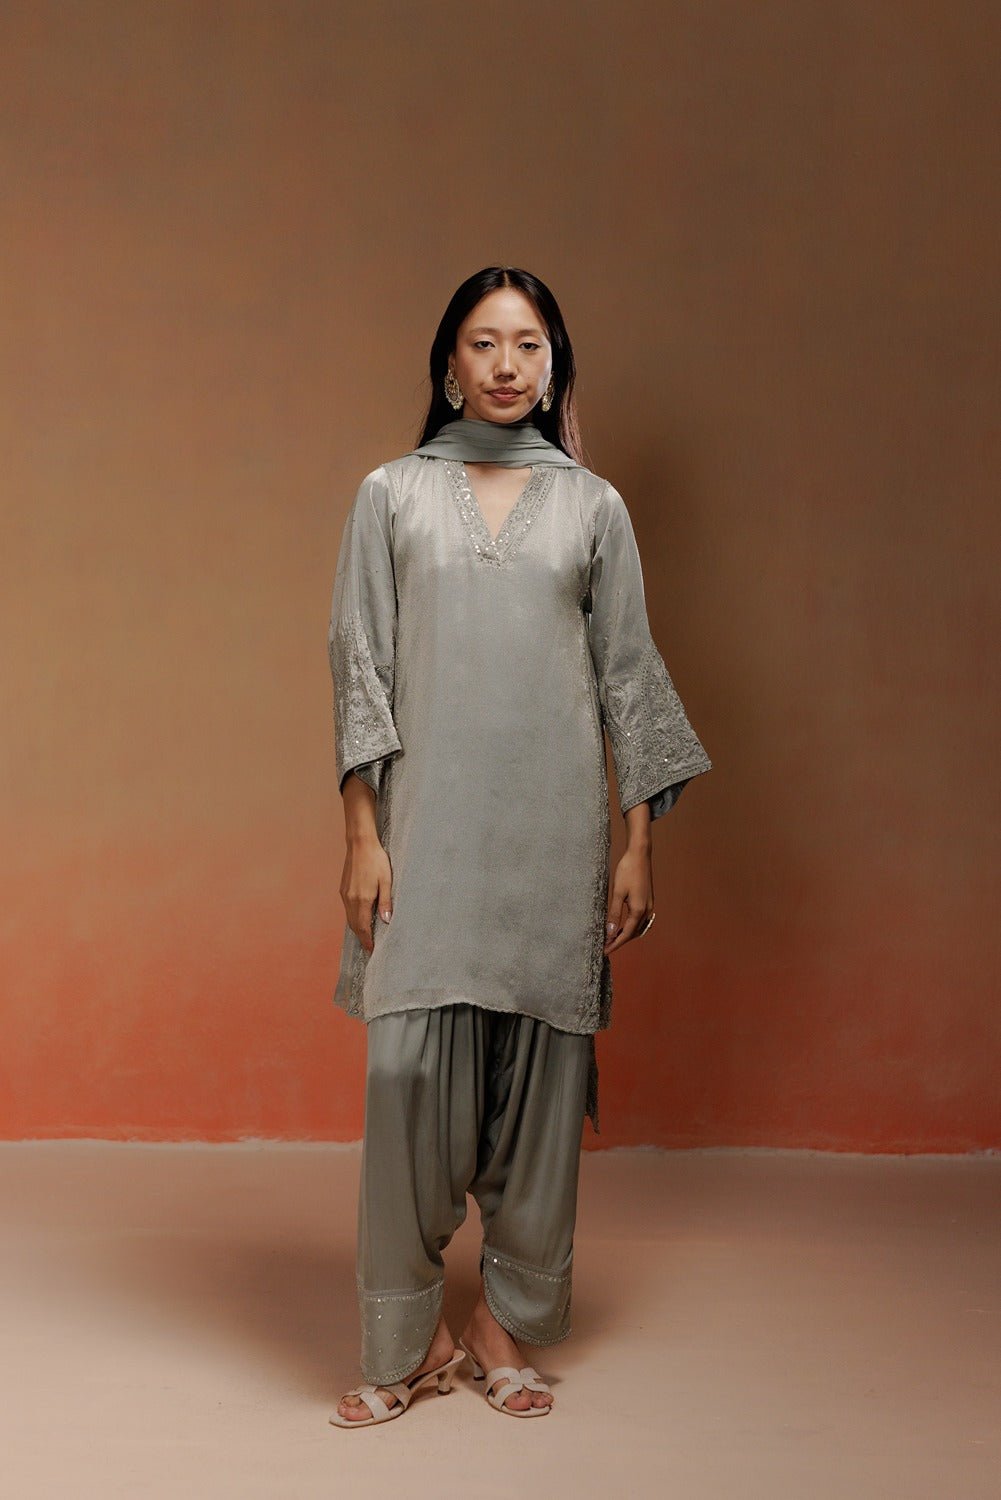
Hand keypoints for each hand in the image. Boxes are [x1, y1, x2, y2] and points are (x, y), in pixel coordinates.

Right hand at [340, 831, 392, 952]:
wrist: (360, 844)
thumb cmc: (376, 860)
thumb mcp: (386, 881)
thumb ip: (386, 902)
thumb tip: (386, 920)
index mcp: (363, 899)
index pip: (363, 927)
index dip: (367, 940)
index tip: (372, 950)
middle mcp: (351, 899)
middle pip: (354, 926)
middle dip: (362, 938)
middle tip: (370, 947)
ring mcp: (345, 895)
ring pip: (349, 919)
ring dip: (357, 929)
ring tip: (367, 936)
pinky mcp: (343, 890)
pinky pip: (347, 910)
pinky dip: (353, 919)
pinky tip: (361, 919)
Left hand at [603, 847, 654, 954]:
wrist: (639, 855)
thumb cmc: (627, 871)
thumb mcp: (617, 892)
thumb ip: (614, 913)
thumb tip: (610, 932)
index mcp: (639, 910)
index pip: (626, 934)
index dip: (615, 944)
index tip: (604, 951)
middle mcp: (647, 910)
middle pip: (633, 933)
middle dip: (620, 941)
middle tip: (606, 946)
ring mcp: (649, 905)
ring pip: (638, 927)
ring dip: (627, 935)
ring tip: (613, 939)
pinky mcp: (648, 900)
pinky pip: (641, 920)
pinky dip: (632, 926)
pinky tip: (625, 926)